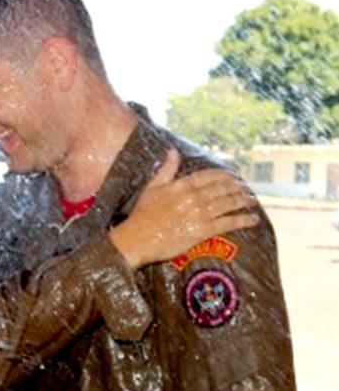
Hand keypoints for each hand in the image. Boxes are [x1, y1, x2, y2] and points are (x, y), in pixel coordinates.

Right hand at [109, 149, 258, 268]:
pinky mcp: (203, 230)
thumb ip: (166, 169)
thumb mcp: (152, 188)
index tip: (232, 176)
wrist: (138, 239)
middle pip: (223, 188)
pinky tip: (253, 219)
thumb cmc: (142, 215)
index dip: (224, 175)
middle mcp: (194, 198)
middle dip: (238, 187)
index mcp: (182, 186)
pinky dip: (243, 220)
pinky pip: (229, 222)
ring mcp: (200, 214)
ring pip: (229, 203)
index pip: (209, 175)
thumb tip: (173, 151)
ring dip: (244, 201)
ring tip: (252, 201)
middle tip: (246, 189)